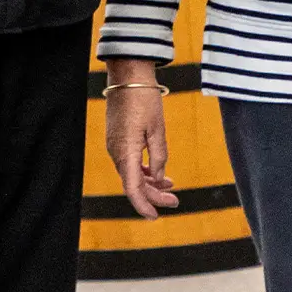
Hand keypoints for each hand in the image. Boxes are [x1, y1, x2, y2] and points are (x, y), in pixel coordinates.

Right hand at [105, 61, 177, 219]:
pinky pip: (129, 162)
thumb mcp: (158, 128)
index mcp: (125, 152)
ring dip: (150, 183)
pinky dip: (143, 170)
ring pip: (131, 174)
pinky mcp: (117, 138)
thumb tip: (158, 177)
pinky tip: (157, 172)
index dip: (144, 205)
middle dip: (154, 195)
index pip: (132, 189)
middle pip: (133, 184)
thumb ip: (159, 156)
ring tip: (170, 186)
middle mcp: (116, 152)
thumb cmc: (144, 99)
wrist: (128, 75)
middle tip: (176, 200)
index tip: (156, 216)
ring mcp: (115, 145)